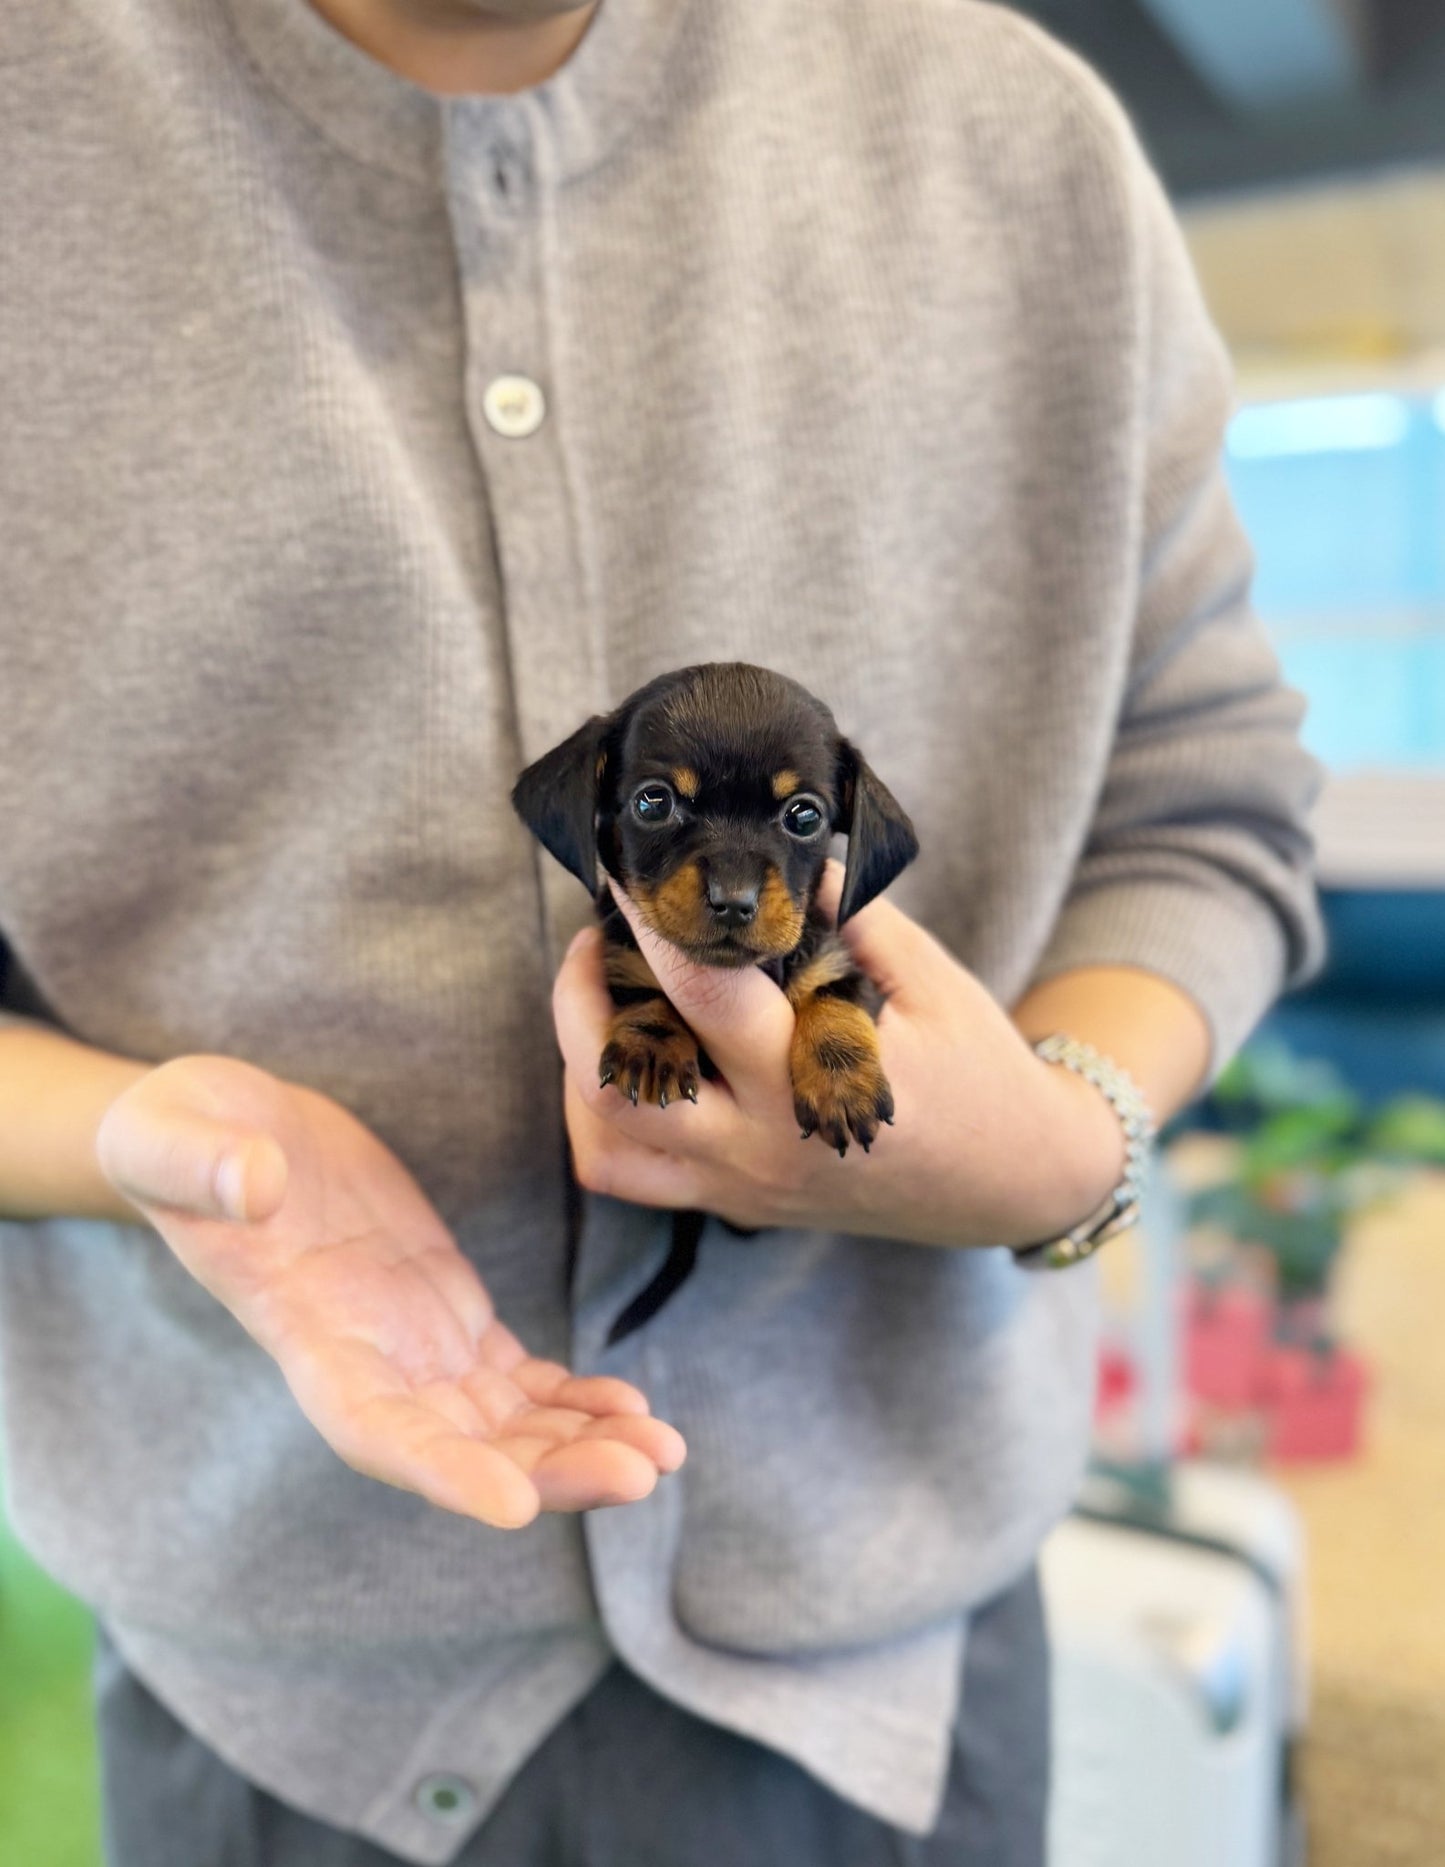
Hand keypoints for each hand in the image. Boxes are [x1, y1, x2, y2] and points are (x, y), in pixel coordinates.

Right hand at [95, 1056, 684, 1528]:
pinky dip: (576, 1400)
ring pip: (506, 1425)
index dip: (441, 1473)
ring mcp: (410, 1346)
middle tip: (640, 1472)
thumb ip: (201, 1163)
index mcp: (301, 1334)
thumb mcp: (166, 1132)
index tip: (511, 1507)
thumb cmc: (178, 1133)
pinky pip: (520, 1380)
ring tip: (665, 1451)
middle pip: (463, 1447)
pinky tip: (635, 1407)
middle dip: (550, 1471)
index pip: (372, 1428)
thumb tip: (254, 1182)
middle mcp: (364, 1363)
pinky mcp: (446, 1313)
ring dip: (583, 1445)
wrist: (218, 1128)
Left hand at [552, 864, 1124, 1249]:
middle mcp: (765, 1143)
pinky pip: (626, 1176)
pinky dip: (600, 1122)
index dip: (656, 924)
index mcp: (817, 1080)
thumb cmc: (978, 1070)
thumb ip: (851, 919)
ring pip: (605, 1141)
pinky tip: (629, 1064)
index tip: (630, 874)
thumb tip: (782, 863)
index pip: (705, 995)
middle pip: (622, 1081)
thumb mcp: (931, 978)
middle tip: (599, 936)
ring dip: (581, 1065)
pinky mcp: (735, 1202)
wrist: (1014, 1180)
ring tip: (599, 999)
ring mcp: (742, 1183)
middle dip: (584, 995)